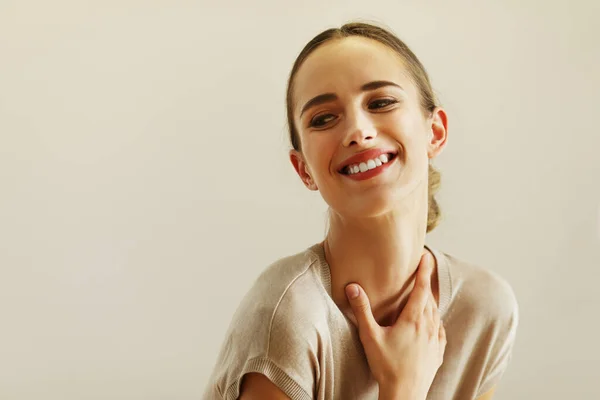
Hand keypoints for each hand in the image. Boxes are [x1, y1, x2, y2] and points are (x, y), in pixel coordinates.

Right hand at [345, 251, 445, 399]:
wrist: (405, 395)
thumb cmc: (387, 366)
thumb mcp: (370, 336)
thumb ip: (362, 310)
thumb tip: (353, 287)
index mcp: (413, 319)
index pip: (422, 288)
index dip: (424, 270)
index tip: (427, 256)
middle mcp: (428, 327)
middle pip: (430, 298)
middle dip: (426, 283)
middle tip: (423, 270)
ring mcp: (435, 340)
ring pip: (435, 313)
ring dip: (430, 301)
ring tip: (425, 294)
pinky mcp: (437, 353)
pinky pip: (439, 330)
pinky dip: (435, 320)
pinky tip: (432, 322)